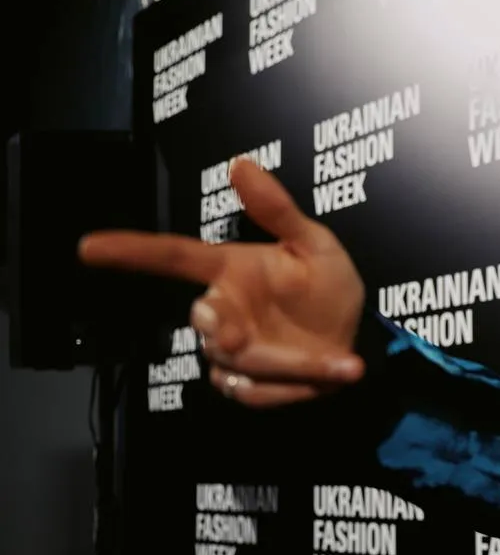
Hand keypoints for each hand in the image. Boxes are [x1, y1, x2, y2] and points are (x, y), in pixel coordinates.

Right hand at [78, 158, 366, 406]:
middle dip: (218, 326)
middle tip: (240, 335)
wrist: (354, 337)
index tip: (90, 246)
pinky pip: (247, 390)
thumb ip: (279, 211)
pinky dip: (287, 388)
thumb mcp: (316, 244)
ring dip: (281, 363)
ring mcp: (232, 348)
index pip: (173, 256)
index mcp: (232, 268)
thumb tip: (241, 164)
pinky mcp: (245, 381)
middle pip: (200, 317)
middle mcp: (224, 307)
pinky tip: (321, 375)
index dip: (131, 251)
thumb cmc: (329, 286)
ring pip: (230, 359)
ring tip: (332, 359)